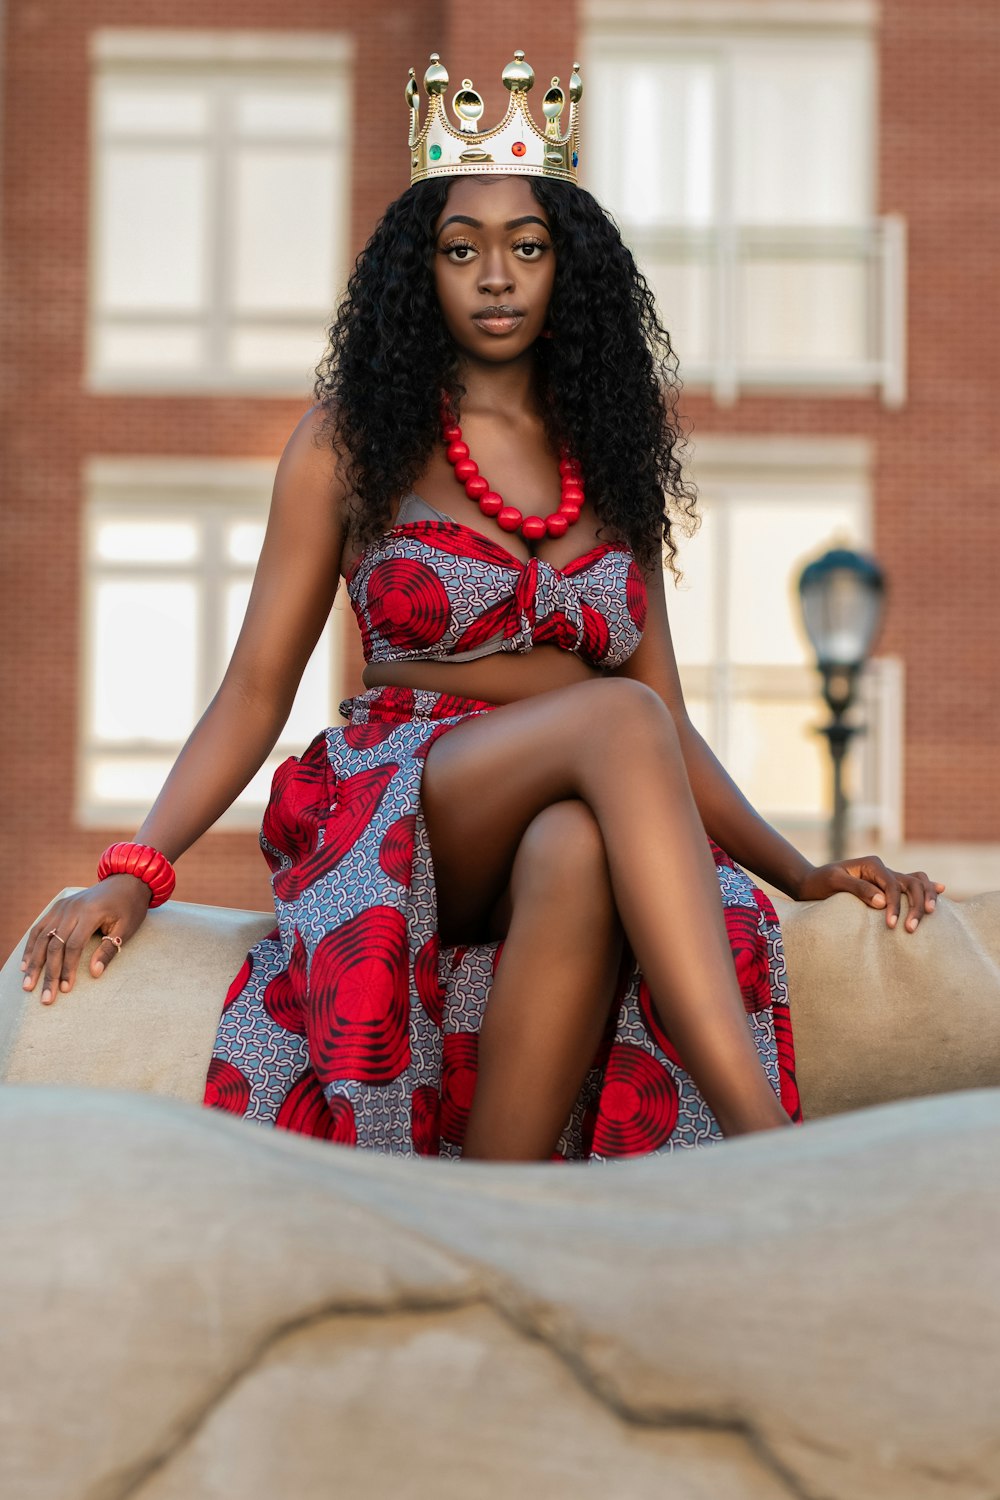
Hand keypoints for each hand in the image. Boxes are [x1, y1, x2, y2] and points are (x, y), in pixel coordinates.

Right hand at [20, 875, 152, 1004]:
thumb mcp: (126, 928)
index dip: (68, 969)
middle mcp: (72, 909)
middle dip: (48, 973)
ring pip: (42, 937)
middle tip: (46, 997)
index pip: (73, 946)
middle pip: (54, 945)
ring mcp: (62, 906)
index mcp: (90, 913)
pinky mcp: (58, 907)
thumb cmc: (129, 907)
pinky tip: (26, 964)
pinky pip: (40, 928)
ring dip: (34, 963)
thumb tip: (94, 974)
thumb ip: (108, 949)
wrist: (126, 881)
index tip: (66, 989)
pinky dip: (31, 946)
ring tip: (28, 985)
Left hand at [794, 856, 945, 932]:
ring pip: (917, 881)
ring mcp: (887, 877)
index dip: (895, 905)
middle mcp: (883, 868)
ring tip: (931, 913)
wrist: (811, 882)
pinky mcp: (887, 887)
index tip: (892, 925)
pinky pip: (912, 885)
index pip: (893, 884)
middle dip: (916, 904)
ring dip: (927, 896)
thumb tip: (882, 902)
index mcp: (872, 864)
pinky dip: (927, 887)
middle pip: (911, 883)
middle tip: (912, 928)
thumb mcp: (834, 883)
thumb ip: (857, 889)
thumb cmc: (819, 883)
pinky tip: (941, 890)